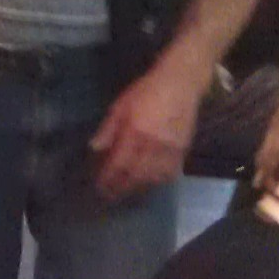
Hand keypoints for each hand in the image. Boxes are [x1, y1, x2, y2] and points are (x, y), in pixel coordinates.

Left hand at [89, 62, 199, 201]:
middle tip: (110, 195)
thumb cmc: (146, 91)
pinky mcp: (183, 150)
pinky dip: (158, 181)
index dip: (108, 178)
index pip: (119, 163)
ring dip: (138, 188)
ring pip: (153, 178)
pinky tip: (149, 183)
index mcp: (135, 131)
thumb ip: (108, 128)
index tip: (100, 186)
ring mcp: (170, 149)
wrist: (180, 83)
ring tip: (127, 192)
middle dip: (121, 188)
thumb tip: (95, 148)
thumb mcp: (120, 105)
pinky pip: (170, 173)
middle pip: (135, 175)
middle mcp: (153, 144)